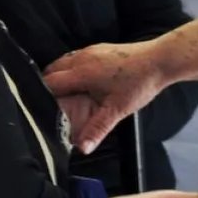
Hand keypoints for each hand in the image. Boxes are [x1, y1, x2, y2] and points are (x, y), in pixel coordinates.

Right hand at [44, 42, 165, 154]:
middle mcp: (82, 58)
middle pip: (52, 70)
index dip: (41, 95)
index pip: (50, 81)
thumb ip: (97, 129)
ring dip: (59, 76)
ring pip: (64, 62)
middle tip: (48, 105)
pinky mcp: (99, 48)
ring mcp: (90, 50)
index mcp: (82, 72)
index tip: (37, 109)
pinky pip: (75, 58)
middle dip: (47, 86)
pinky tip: (79, 83)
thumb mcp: (117, 110)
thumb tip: (82, 149)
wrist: (160, 60)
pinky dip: (70, 69)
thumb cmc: (139, 84)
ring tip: (61, 96)